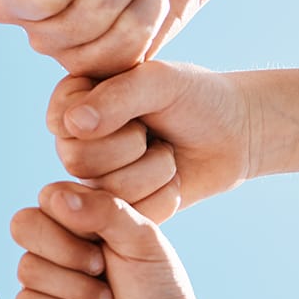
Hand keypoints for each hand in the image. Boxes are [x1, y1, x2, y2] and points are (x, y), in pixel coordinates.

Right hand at [10, 182, 202, 298]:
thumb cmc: (158, 288)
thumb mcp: (143, 239)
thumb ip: (104, 210)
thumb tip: (55, 198)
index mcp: (80, 217)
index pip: (48, 196)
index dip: (71, 216)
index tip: (106, 238)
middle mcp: (55, 244)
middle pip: (23, 225)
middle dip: (67, 251)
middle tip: (100, 267)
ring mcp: (43, 280)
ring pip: (27, 268)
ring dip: (75, 288)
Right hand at [48, 62, 256, 217]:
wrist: (234, 133)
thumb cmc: (195, 98)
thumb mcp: (160, 82)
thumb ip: (115, 96)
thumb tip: (72, 125)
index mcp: (74, 101)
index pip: (64, 123)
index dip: (109, 119)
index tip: (137, 102)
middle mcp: (76, 142)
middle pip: (78, 161)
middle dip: (132, 145)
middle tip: (152, 131)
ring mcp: (95, 180)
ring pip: (104, 192)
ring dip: (153, 170)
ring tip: (166, 152)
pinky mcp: (120, 211)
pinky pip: (129, 216)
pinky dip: (163, 196)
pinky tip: (173, 179)